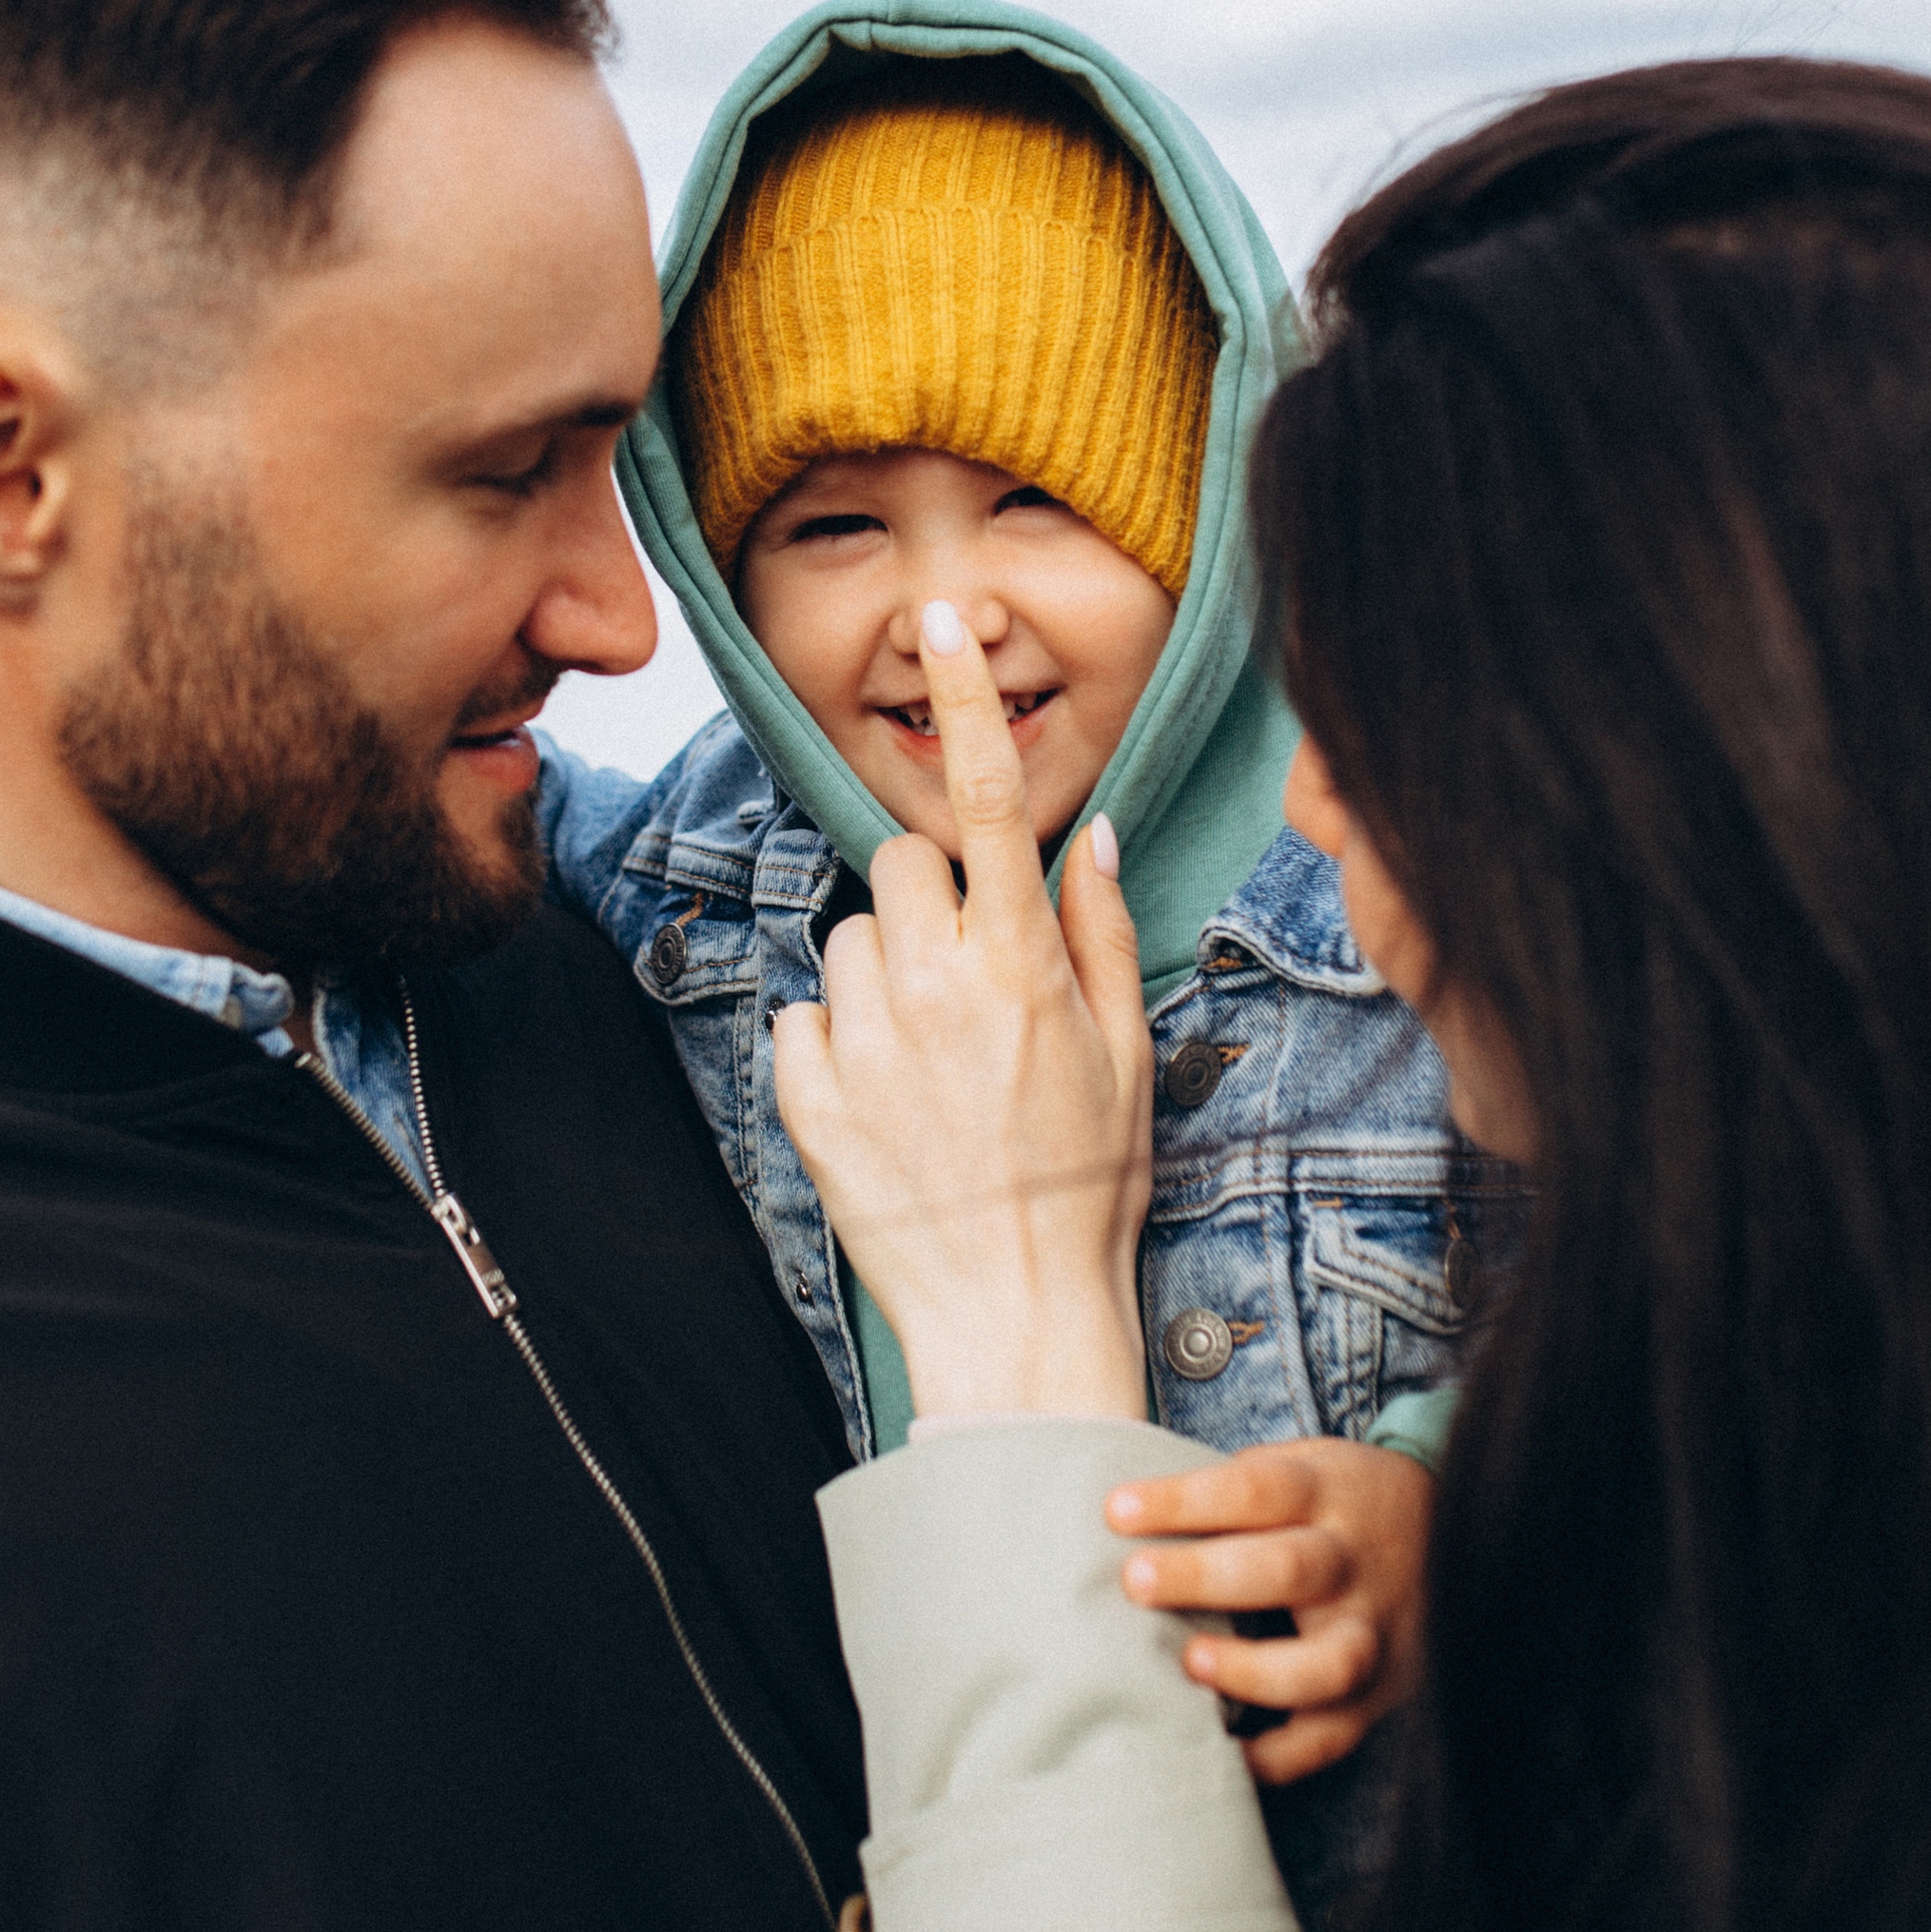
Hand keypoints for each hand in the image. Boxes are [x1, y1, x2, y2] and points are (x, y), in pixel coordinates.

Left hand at [771, 600, 1153, 1422]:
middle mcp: (936, 989)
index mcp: (1022, 968)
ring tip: (926, 1055)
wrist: (1012, 1314)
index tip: (939, 616)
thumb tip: (1094, 833)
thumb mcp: (1126, 1056)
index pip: (990, 799)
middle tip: (962, 975)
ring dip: (880, 972)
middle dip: (927, 897)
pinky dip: (834, 1040)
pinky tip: (883, 1096)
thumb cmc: (1086, 1188)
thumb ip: (1106, 933)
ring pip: (847, 935)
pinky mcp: (806, 1094)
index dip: (966, 695)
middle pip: (901, 862)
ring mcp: (864, 1041)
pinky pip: (804, 1013)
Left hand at [1106, 1439, 1434, 1783]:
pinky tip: (1221, 1752)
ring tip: (1191, 1663)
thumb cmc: (1339, 1503)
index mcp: (1326, 1495)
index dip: (1184, 1500)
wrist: (1457, 1532)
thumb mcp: (1304, 1465)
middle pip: (1287, 1569)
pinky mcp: (1376, 1697)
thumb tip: (1124, 1501)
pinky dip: (1275, 1759)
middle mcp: (1352, 1564)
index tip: (1116, 1511)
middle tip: (1135, 1581)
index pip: (1256, 1490)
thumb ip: (1233, 1484)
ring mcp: (1370, 1635)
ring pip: (1325, 1666)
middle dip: (1205, 1576)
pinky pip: (1328, 1741)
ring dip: (1253, 1671)